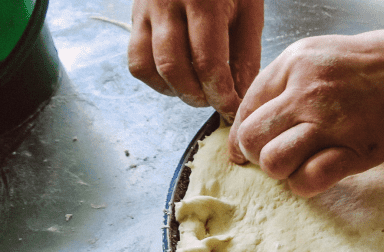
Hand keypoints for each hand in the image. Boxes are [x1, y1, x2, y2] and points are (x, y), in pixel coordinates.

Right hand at [128, 0, 262, 118]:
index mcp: (204, 1)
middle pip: (174, 68)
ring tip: (198, 91)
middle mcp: (168, 3)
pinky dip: (156, 79)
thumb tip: (241, 96)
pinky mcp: (134, 16)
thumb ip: (246, 53)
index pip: (207, 62)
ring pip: (148, 67)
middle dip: (198, 96)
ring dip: (175, 91)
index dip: (221, 95)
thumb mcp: (249, 10)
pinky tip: (178, 78)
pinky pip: (136, 61)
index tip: (233, 109)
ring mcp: (146, 9)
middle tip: (216, 100)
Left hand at [227, 31, 383, 196]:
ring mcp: (331, 123)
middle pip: (252, 138)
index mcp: (294, 65)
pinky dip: (304, 184)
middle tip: (274, 156)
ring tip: (296, 164)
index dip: (240, 136)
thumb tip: (247, 123)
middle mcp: (307, 93)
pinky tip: (315, 175)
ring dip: (280, 171)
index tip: (246, 150)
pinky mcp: (354, 151)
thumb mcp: (317, 55)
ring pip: (274, 162)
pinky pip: (308, 179)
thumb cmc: (367, 67)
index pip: (246, 109)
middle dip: (256, 155)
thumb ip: (282, 83)